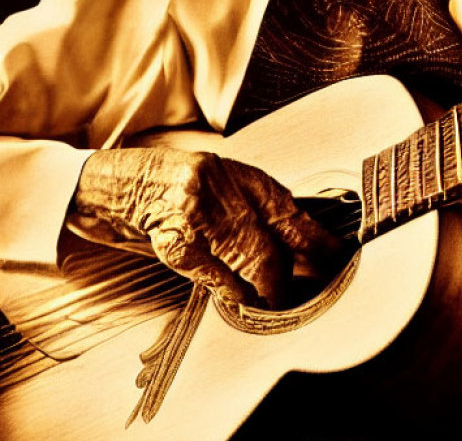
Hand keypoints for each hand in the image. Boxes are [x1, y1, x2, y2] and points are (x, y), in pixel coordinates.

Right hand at [70, 148, 342, 307]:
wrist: (108, 183)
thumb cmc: (167, 186)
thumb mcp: (219, 185)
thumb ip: (253, 211)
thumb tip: (297, 247)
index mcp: (239, 174)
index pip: (291, 211)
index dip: (317, 239)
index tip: (339, 256)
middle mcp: (223, 187)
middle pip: (273, 240)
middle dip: (295, 272)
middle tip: (309, 289)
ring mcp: (197, 211)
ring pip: (248, 257)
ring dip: (266, 287)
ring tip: (275, 299)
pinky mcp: (171, 236)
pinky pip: (211, 271)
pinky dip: (228, 289)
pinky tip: (239, 299)